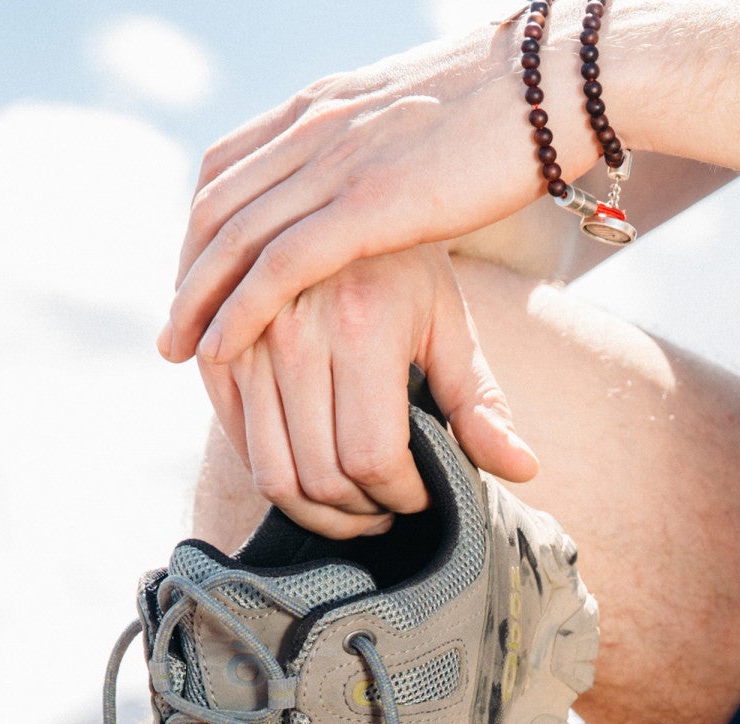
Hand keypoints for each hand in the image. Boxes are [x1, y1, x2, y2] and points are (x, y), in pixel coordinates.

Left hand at [163, 25, 593, 372]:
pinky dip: (240, 308)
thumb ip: (383, 154)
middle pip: (215, 205)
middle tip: (170, 330)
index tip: (195, 282)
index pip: (227, 169)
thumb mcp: (419, 127)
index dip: (200, 231)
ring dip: (196, 299)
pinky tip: (220, 348)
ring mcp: (337, 163)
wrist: (551, 84)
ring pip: (234, 236)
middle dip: (185, 272)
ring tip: (177, 351)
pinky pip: (279, 263)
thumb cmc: (509, 114)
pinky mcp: (369, 204)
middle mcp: (313, 128)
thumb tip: (387, 185)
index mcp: (321, 107)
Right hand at [201, 243, 536, 540]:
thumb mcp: (449, 324)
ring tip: (355, 503)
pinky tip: (312, 473)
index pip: (372, 458)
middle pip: (322, 477)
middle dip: (364, 512)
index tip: (422, 495)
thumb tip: (523, 470)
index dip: (403, 496)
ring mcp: (245, 340)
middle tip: (389, 508)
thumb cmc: (402, 266)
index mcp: (361, 324)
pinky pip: (239, 445)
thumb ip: (481, 403)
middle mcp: (293, 330)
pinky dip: (276, 477)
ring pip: (273, 475)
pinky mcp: (215, 349)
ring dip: (319, 512)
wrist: (327, 194)